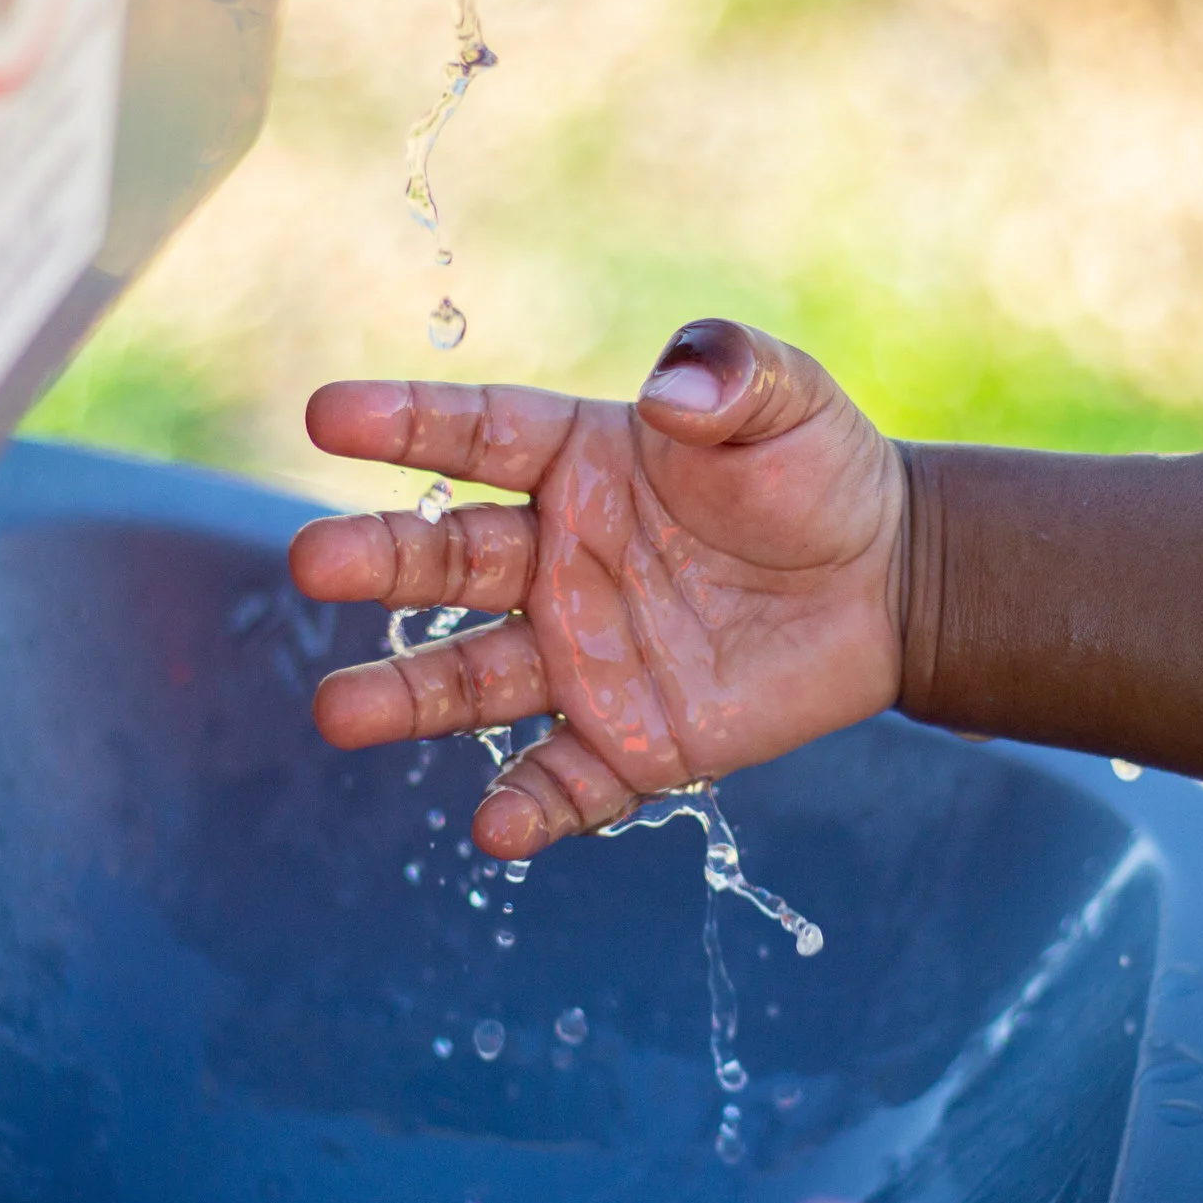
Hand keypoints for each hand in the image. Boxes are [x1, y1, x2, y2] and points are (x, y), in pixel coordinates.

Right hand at [288, 320, 905, 857]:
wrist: (890, 584)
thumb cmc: (819, 474)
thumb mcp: (785, 400)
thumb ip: (728, 375)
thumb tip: (671, 391)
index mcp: (579, 464)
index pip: (475, 436)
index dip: (402, 422)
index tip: (325, 414)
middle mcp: (558, 561)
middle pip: (449, 560)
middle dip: (379, 560)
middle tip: (312, 561)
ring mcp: (585, 655)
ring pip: (476, 679)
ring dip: (408, 697)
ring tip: (338, 710)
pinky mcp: (633, 739)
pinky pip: (569, 780)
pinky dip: (532, 806)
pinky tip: (495, 827)